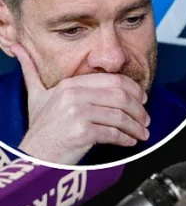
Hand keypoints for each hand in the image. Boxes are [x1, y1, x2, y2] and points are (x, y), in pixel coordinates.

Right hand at [11, 43, 149, 164]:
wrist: (34, 156)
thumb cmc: (41, 129)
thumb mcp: (37, 96)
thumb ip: (32, 72)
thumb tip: (19, 50)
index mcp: (70, 85)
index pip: (114, 80)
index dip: (134, 90)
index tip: (143, 100)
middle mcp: (73, 95)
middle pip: (121, 97)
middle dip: (139, 110)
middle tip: (146, 120)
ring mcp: (77, 113)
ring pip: (120, 116)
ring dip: (136, 127)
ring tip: (142, 133)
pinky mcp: (82, 132)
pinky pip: (114, 133)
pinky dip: (126, 138)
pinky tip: (130, 142)